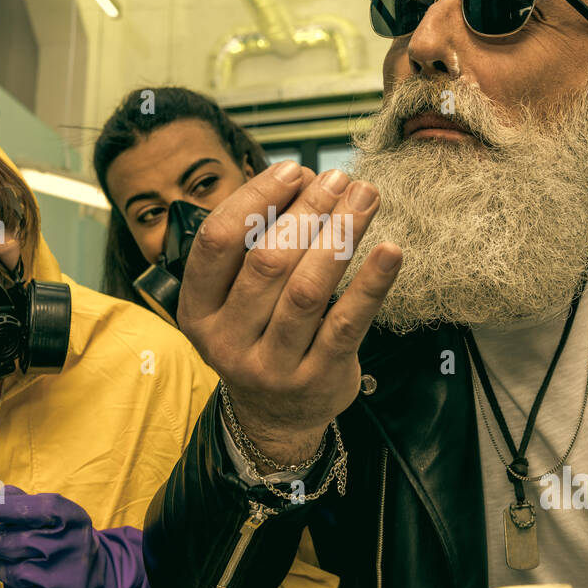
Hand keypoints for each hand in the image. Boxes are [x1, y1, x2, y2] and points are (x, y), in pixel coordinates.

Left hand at [0, 487, 103, 587]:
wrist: (92, 577)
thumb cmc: (63, 537)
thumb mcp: (55, 514)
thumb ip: (24, 502)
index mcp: (73, 520)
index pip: (33, 510)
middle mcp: (71, 549)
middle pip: (15, 543)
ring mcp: (64, 580)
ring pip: (10, 571)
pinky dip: (6, 583)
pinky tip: (14, 576)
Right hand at [177, 161, 402, 460]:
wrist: (276, 417)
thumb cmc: (260, 333)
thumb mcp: (236, 297)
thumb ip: (257, 241)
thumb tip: (302, 178)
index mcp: (198, 309)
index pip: (217, 242)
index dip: (255, 199)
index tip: (293, 170)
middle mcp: (227, 340)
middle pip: (266, 262)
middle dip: (307, 211)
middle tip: (338, 178)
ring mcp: (272, 365)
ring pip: (306, 290)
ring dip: (340, 235)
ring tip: (365, 198)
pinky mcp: (318, 378)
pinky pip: (347, 324)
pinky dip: (371, 284)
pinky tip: (389, 251)